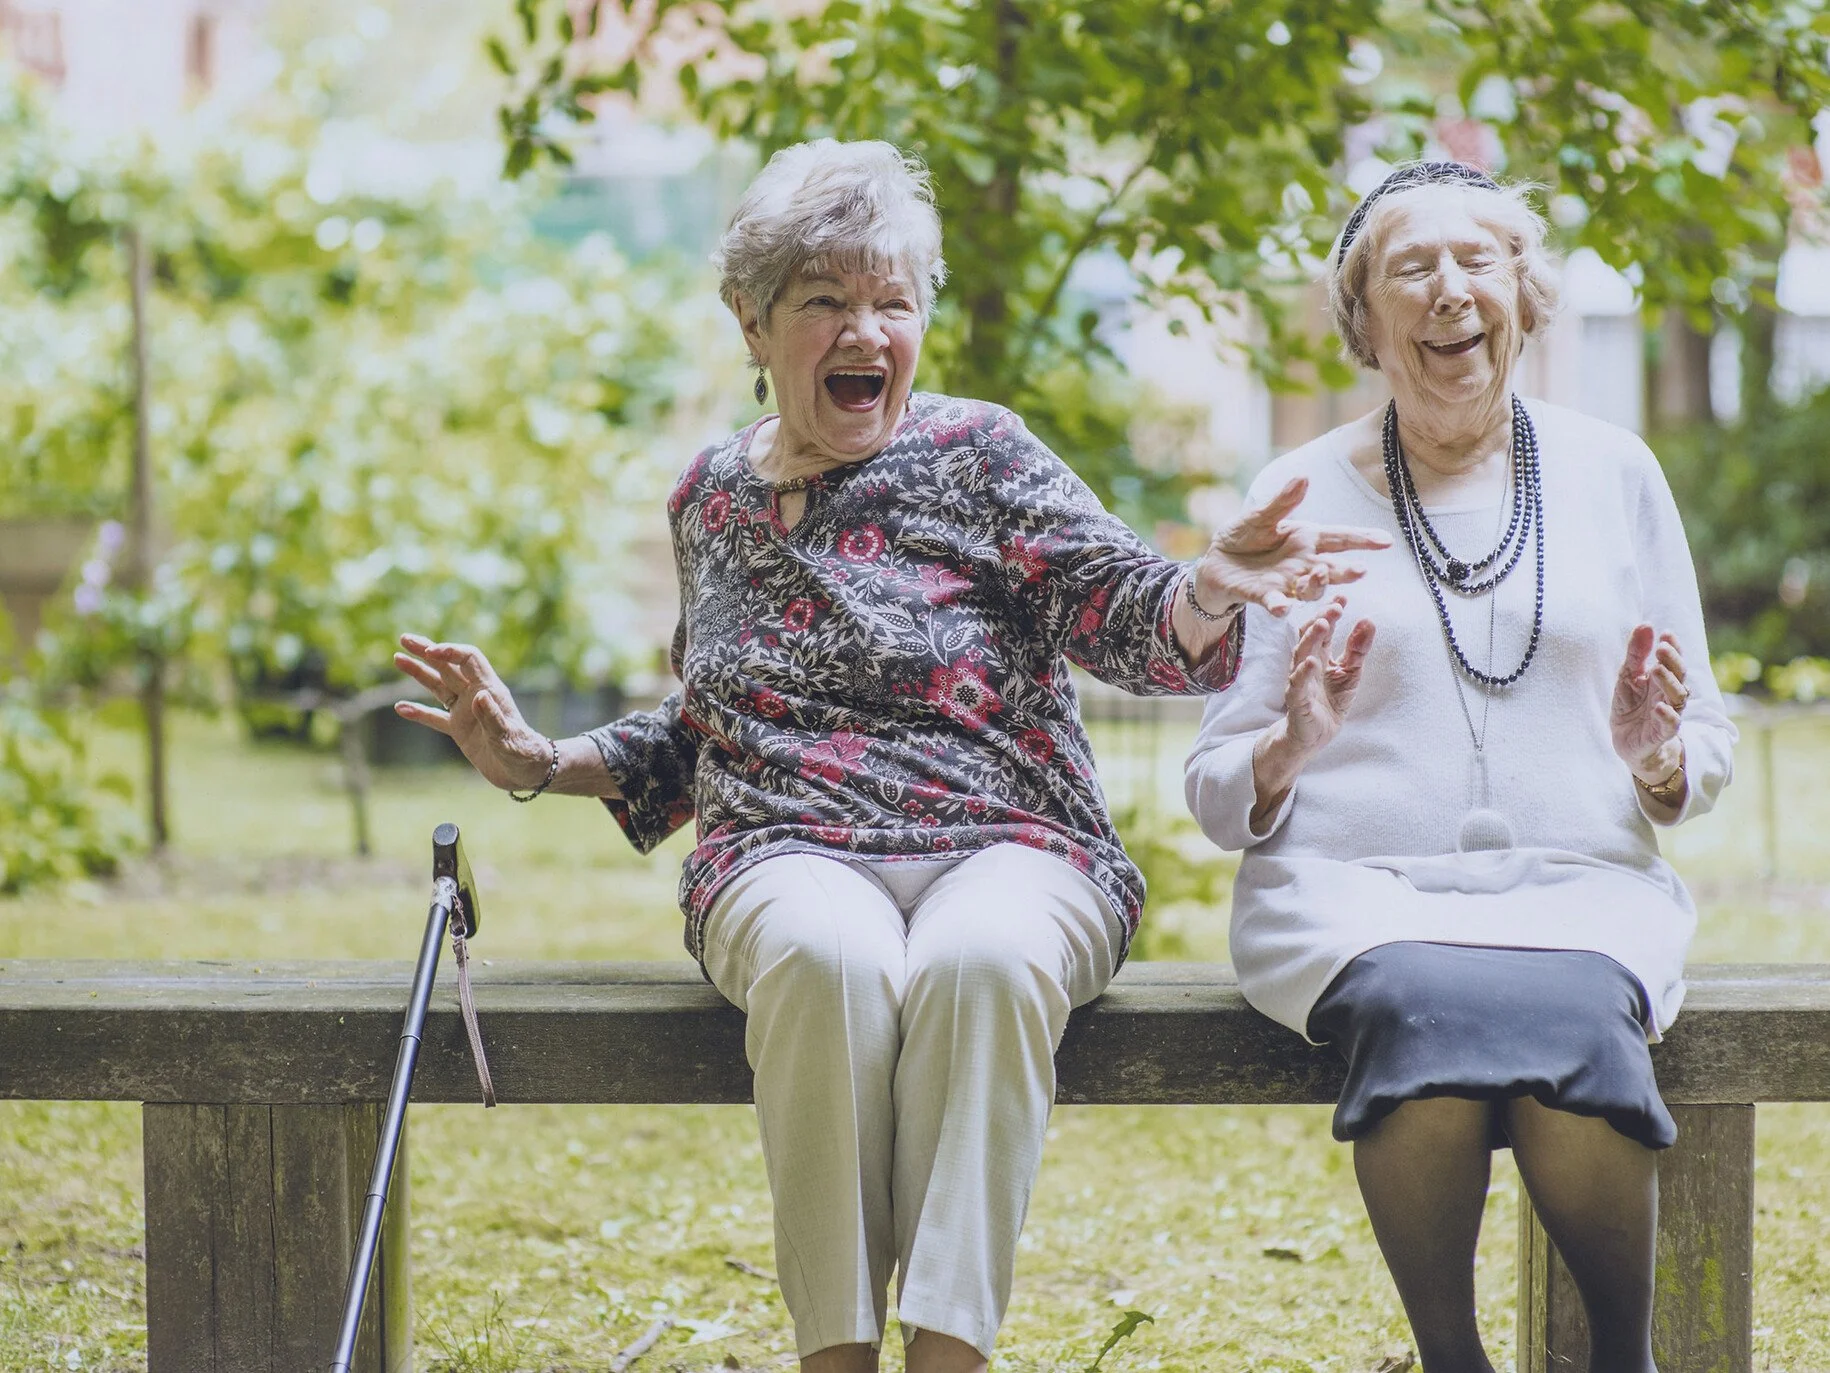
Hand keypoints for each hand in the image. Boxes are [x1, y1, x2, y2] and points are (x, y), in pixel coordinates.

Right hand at [393, 633, 551, 791]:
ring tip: (398, 658)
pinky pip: (435, 717)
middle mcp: (475, 695)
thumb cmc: (524, 752)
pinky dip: (418, 712)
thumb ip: (492, 717)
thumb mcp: (508, 736)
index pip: (468, 660)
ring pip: (438, 686)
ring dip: (419, 673)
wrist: (527, 772)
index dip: (449, 652)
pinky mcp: (460, 730)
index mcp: (490, 690)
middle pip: (449, 666)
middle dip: (427, 651)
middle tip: (404, 639)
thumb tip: (479, 696)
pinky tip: (400, 708)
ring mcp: (466, 712)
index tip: (429, 652)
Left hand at [1195, 476, 1391, 617]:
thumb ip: (1282, 503)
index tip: (1387, 541)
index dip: (1364, 539)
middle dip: (1346, 572)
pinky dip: (1279, 606)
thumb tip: (1303, 477)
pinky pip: (1274, 603)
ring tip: (1319, 575)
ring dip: (1316, 585)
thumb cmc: (1244, 535)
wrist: (1215, 561)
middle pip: (1331, 569)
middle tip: (1360, 571)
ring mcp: (1285, 583)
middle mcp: (1302, 564)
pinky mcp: (1262, 596)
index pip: (1340, 538)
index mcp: (1306, 539)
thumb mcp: (1260, 516)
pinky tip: (1282, 607)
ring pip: (1309, 590)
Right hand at [1282, 598, 1376, 757]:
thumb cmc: (1330, 702)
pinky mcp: (1296, 701)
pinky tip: (1310, 662)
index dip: (1331, 612)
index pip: (1323, 627)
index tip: (1343, 596)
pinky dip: (1302, 673)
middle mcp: (1306, 664)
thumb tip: (1369, 619)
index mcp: (1319, 655)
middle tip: (1335, 606)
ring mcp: (1299, 681)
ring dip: (1311, 639)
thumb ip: (1358, 648)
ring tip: (1323, 624)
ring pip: (1300, 654)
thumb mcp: (1351, 672)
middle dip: (1321, 619)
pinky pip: (1297, 685)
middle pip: (1309, 636)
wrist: (1315, 736)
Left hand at [1611, 623, 1686, 781]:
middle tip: (1662, 649)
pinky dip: (1667, 715)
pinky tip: (1659, 707)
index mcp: (1662, 679)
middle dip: (1673, 661)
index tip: (1666, 633)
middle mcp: (1669, 694)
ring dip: (1669, 683)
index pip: (1674, 660)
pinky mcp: (1662, 732)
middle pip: (1680, 675)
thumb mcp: (1627, 678)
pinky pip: (1672, 723)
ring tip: (1656, 670)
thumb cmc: (1630, 707)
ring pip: (1679, 696)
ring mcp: (1669, 713)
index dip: (1673, 647)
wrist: (1627, 742)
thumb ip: (1636, 654)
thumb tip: (1646, 625)